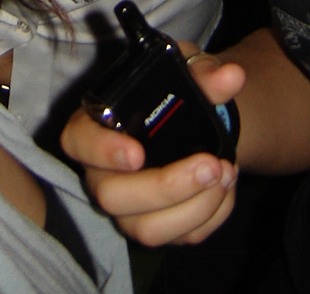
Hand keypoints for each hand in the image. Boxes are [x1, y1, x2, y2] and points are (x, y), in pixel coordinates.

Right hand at [60, 52, 245, 246]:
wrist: (199, 120)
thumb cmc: (179, 92)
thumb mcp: (189, 71)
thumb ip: (205, 73)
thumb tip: (231, 77)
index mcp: (96, 125)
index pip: (78, 142)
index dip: (101, 152)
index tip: (137, 153)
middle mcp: (102, 171)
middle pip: (111, 196)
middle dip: (165, 187)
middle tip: (209, 165)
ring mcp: (128, 206)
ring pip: (145, 228)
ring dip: (194, 207)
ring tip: (224, 173)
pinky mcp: (156, 226)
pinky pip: (179, 237)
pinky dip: (211, 215)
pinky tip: (226, 187)